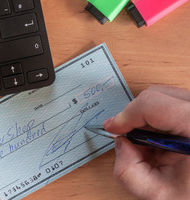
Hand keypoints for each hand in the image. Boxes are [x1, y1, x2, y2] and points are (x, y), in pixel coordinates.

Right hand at [104, 85, 189, 199]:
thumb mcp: (157, 193)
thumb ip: (127, 170)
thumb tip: (121, 143)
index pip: (151, 105)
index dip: (125, 115)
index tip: (114, 128)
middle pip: (154, 95)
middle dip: (134, 117)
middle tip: (130, 138)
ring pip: (161, 96)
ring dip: (146, 119)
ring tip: (151, 145)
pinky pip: (170, 102)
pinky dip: (157, 119)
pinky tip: (162, 140)